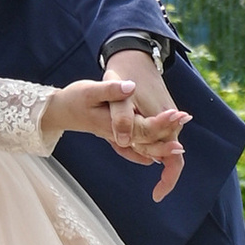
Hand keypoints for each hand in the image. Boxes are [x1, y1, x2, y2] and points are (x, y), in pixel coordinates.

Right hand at [47, 57, 188, 198]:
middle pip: (147, 140)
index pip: (143, 127)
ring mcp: (117, 137)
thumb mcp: (90, 90)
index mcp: (114, 125)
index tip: (176, 113)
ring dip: (161, 145)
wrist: (60, 112)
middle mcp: (118, 135)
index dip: (161, 122)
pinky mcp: (116, 136)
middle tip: (184, 118)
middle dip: (167, 132)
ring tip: (179, 143)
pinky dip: (145, 153)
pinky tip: (154, 157)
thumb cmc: (74, 99)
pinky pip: (134, 149)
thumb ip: (111, 90)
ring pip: (142, 147)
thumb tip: (131, 87)